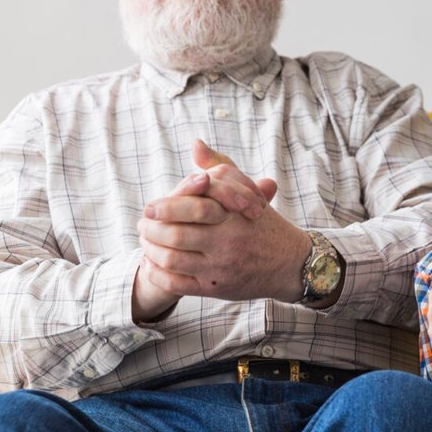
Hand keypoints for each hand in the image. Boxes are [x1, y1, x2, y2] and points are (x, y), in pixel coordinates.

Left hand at [137, 142, 311, 303]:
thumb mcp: (246, 191)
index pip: (193, 207)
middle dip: (150, 230)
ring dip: (150, 251)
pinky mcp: (216, 288)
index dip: (165, 207)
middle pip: (176, 235)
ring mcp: (221, 266)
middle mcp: (228, 241)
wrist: (290, 263)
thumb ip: (220, 166)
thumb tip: (195, 144)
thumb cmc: (262, 223)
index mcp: (233, 215)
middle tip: (141, 225)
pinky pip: (177, 284)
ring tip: (145, 243)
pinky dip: (157, 275)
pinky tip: (151, 265)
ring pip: (172, 260)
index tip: (149, 207)